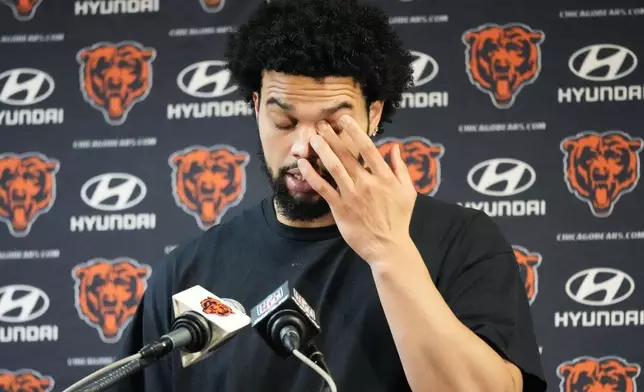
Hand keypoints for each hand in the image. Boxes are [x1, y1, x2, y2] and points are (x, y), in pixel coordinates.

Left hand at [297, 114, 416, 264]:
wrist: (387, 247)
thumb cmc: (398, 219)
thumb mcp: (408, 192)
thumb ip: (401, 168)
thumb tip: (394, 147)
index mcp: (384, 177)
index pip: (368, 148)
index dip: (355, 131)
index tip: (344, 119)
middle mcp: (366, 183)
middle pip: (347, 154)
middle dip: (332, 137)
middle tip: (321, 124)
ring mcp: (351, 195)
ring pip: (333, 167)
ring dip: (321, 150)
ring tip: (312, 137)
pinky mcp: (340, 208)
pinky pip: (323, 188)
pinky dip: (312, 175)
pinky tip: (303, 164)